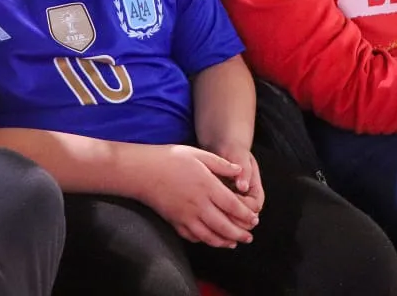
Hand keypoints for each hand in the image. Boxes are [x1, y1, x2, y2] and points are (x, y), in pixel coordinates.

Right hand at [136, 144, 257, 246]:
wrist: (141, 171)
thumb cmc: (169, 158)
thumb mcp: (197, 153)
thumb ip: (221, 164)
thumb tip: (239, 171)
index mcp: (207, 186)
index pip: (234, 207)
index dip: (247, 215)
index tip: (254, 219)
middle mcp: (199, 205)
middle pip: (225, 226)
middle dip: (240, 234)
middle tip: (249, 237)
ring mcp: (186, 216)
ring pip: (211, 236)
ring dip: (225, 242)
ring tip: (234, 243)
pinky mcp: (175, 222)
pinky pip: (193, 237)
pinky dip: (205, 241)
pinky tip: (211, 239)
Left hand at [215, 145, 265, 216]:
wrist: (221, 145)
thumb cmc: (232, 150)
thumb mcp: (239, 156)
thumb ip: (243, 171)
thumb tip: (243, 187)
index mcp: (254, 189)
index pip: (254, 207)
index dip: (243, 207)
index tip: (229, 200)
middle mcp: (246, 199)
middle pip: (245, 219)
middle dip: (233, 219)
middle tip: (217, 212)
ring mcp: (234, 202)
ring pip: (232, 220)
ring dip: (223, 220)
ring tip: (209, 213)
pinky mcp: (221, 202)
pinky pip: (220, 215)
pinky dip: (213, 216)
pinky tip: (202, 212)